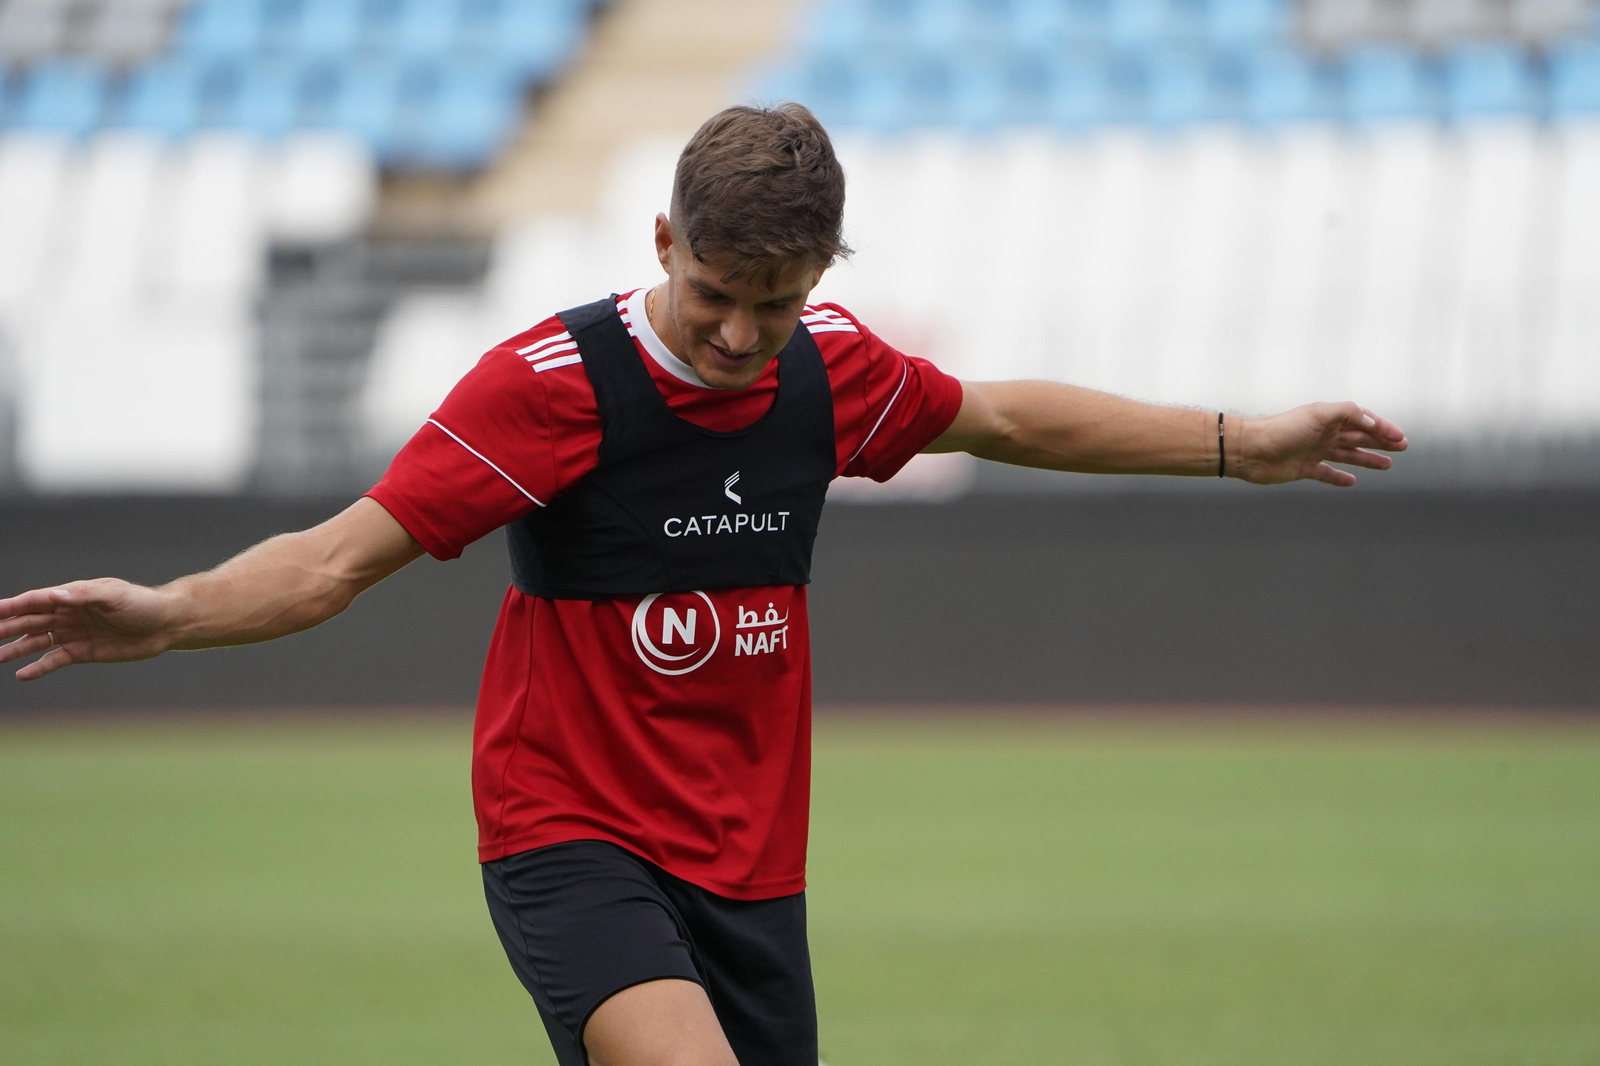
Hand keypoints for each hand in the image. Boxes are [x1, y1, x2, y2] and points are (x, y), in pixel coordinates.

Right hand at [0, 580, 177, 680]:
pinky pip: (55, 660)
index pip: (35, 601)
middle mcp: (69, 613)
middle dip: (5, 628)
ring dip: (15, 648)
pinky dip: (38, 667)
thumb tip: (55, 595)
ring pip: (37, 641)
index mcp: (73, 596)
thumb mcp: (115, 596)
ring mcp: (75, 633)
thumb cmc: (142, 604)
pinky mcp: (84, 652)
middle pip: (29, 621)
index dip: (11, 606)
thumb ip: (85, 595)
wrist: (166, 625)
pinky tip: (21, 674)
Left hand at [1239, 402, 1408, 486]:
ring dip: (1368, 458)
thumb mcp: (1317, 414)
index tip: (1400, 437)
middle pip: (1359, 437)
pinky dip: (1340, 477)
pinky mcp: (1304, 469)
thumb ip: (1346, 413)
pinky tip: (1352, 481)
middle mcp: (1323, 433)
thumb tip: (1372, 423)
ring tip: (1387, 464)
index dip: (1382, 428)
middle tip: (1403, 447)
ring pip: (1348, 455)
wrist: (1250, 450)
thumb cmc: (1281, 429)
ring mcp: (1314, 451)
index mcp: (1328, 418)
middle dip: (1381, 441)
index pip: (1362, 420)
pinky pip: (1327, 473)